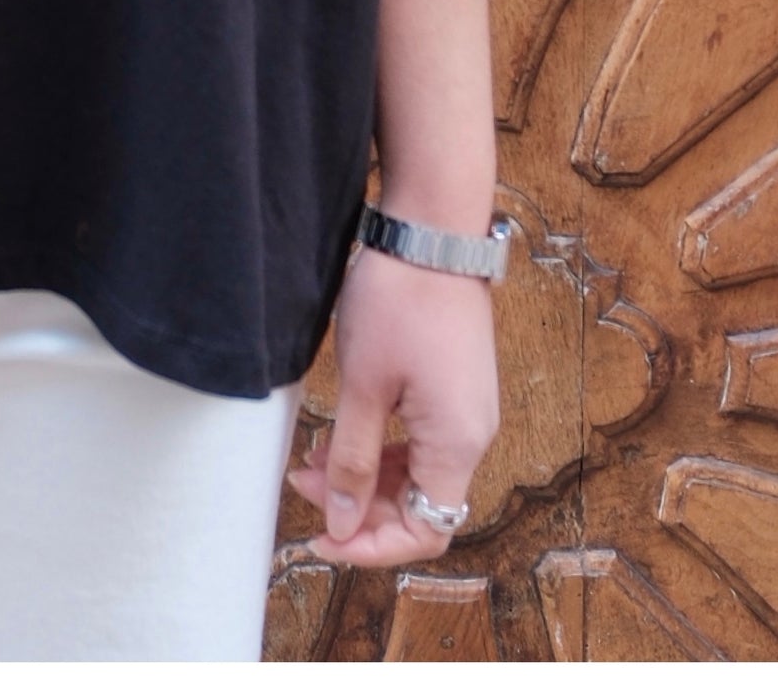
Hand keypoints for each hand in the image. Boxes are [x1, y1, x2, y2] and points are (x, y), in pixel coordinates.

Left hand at [285, 241, 499, 566]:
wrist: (432, 231)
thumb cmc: (398, 301)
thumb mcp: (363, 386)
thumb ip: (352, 461)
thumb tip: (341, 524)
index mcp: (457, 443)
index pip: (425, 531)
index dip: (373, 546)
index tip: (323, 536)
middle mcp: (473, 435)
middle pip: (421, 505)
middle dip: (360, 507)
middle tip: (304, 486)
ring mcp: (467, 410)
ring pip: (417, 473)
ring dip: (366, 476)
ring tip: (312, 460)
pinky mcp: (456, 387)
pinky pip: (422, 440)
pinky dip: (382, 447)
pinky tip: (342, 433)